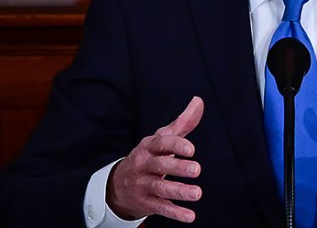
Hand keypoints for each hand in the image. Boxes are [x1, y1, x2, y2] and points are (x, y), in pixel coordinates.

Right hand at [107, 96, 203, 222]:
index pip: (161, 143)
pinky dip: (175, 213)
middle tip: (196, 169)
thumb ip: (182, 122)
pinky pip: (160, 208)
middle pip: (161, 165)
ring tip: (197, 193)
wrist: (117, 185)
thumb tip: (199, 101)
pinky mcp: (145, 203)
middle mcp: (144, 165)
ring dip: (179, 191)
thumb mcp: (162, 138)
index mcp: (149, 147)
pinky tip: (190, 216)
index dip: (176, 145)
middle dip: (178, 167)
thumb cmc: (149, 157)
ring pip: (161, 188)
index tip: (191, 149)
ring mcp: (143, 185)